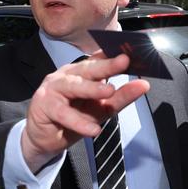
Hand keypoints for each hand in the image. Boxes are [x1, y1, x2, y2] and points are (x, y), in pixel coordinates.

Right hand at [22, 53, 149, 171]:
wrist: (44, 139)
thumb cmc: (72, 119)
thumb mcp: (101, 109)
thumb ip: (120, 97)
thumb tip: (143, 85)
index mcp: (81, 72)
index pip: (100, 59)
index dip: (115, 53)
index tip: (133, 49)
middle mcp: (67, 75)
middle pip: (88, 68)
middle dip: (106, 64)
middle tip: (124, 61)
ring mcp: (53, 88)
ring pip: (73, 86)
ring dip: (91, 88)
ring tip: (109, 91)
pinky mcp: (43, 105)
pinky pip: (63, 113)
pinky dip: (78, 121)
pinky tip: (92, 129)